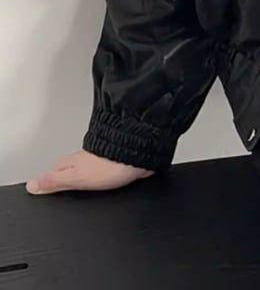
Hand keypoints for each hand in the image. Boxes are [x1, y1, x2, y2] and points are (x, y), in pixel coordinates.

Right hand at [26, 149, 153, 194]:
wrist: (140, 155)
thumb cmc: (110, 164)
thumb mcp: (74, 178)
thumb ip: (53, 181)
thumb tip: (32, 185)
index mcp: (70, 163)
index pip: (51, 173)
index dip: (46, 182)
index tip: (40, 190)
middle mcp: (84, 159)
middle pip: (69, 170)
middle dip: (66, 180)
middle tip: (60, 191)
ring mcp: (101, 160)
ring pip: (87, 171)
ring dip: (85, 178)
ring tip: (81, 188)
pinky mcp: (116, 163)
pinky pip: (104, 173)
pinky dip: (102, 178)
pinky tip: (105, 184)